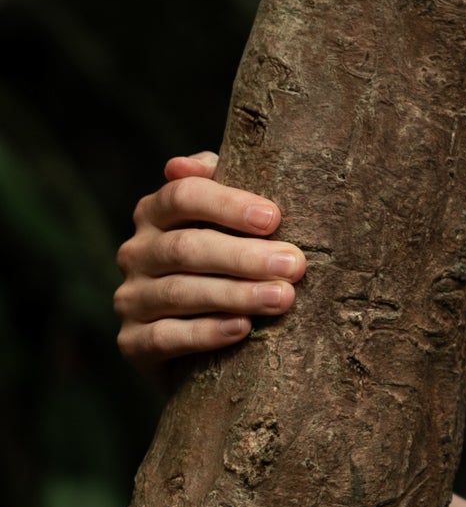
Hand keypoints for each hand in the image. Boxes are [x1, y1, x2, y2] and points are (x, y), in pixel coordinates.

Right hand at [114, 151, 304, 367]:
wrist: (199, 342)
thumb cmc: (226, 261)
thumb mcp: (228, 221)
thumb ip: (220, 184)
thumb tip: (186, 163)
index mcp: (156, 213)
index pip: (183, 196)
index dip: (228, 205)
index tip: (274, 218)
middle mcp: (136, 252)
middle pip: (186, 247)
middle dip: (244, 256)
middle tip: (294, 265)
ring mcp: (130, 298)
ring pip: (179, 292)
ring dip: (236, 294)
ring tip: (283, 298)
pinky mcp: (132, 342)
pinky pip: (165, 337)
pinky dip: (206, 332)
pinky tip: (242, 328)